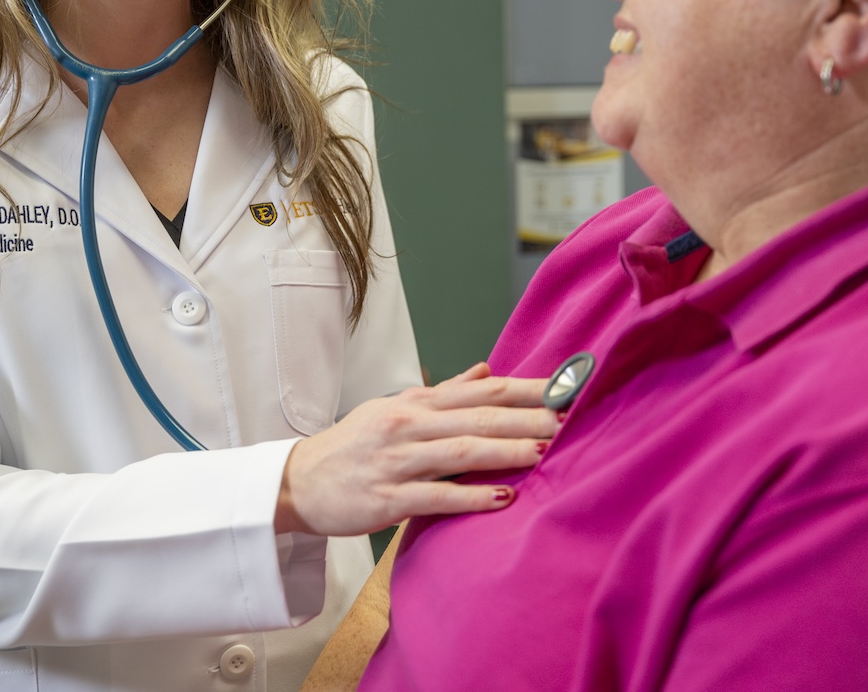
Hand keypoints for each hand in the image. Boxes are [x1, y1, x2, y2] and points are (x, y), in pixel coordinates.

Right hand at [275, 364, 556, 535]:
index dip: (527, 388)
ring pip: (460, 451)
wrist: (298, 481)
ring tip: (544, 451)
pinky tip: (502, 498)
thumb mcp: (396, 409)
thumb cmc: (352, 445)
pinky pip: (435, 495)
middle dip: (527, 416)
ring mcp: (397, 460)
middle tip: (569, 418)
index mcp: (416, 403)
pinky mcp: (386, 498)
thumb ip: (444, 393)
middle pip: (478, 416)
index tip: (566, 388)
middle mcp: (408, 424)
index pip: (483, 390)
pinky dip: (470, 495)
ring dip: (505, 450)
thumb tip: (486, 370)